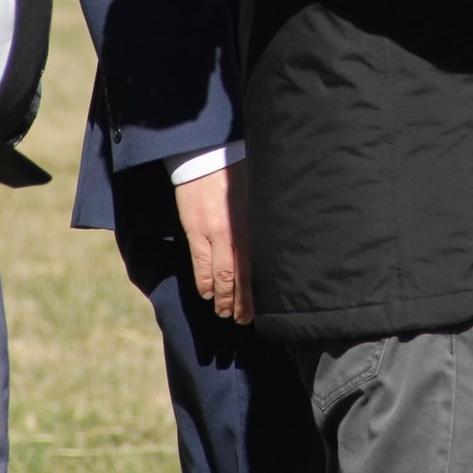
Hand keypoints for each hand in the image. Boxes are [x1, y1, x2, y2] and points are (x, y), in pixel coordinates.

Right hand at [173, 164, 252, 324]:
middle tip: (242, 319)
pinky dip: (204, 282)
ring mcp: (213, 233)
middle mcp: (235, 232)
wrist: (207, 154)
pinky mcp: (195, 230)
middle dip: (240, 302)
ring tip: (224, 312)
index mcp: (254, 224)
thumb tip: (276, 239)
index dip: (257, 291)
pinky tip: (207, 293)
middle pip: (239, 277)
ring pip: (219, 275)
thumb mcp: (258, 193)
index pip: (257, 266)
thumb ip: (264, 218)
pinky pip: (200, 263)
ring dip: (222, 297)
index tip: (259, 309)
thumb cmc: (237, 169)